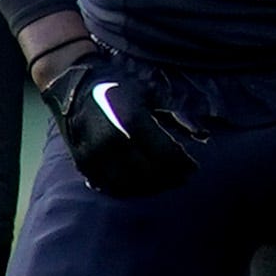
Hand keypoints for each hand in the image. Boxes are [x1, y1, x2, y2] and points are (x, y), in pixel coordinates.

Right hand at [36, 47, 201, 196]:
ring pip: (130, 184)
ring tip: (163, 184)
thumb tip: (203, 135)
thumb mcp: (149, 92)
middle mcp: (113, 141)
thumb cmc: (116, 85)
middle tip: (182, 179)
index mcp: (132, 121)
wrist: (72, 86)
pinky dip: (128, 189)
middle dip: (170, 178)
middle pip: (150, 173)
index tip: (194, 168)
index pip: (166, 154)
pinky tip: (140, 186)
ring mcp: (96, 154)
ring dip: (150, 187)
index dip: (184, 165)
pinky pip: (109, 186)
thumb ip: (174, 114)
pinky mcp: (83, 162)